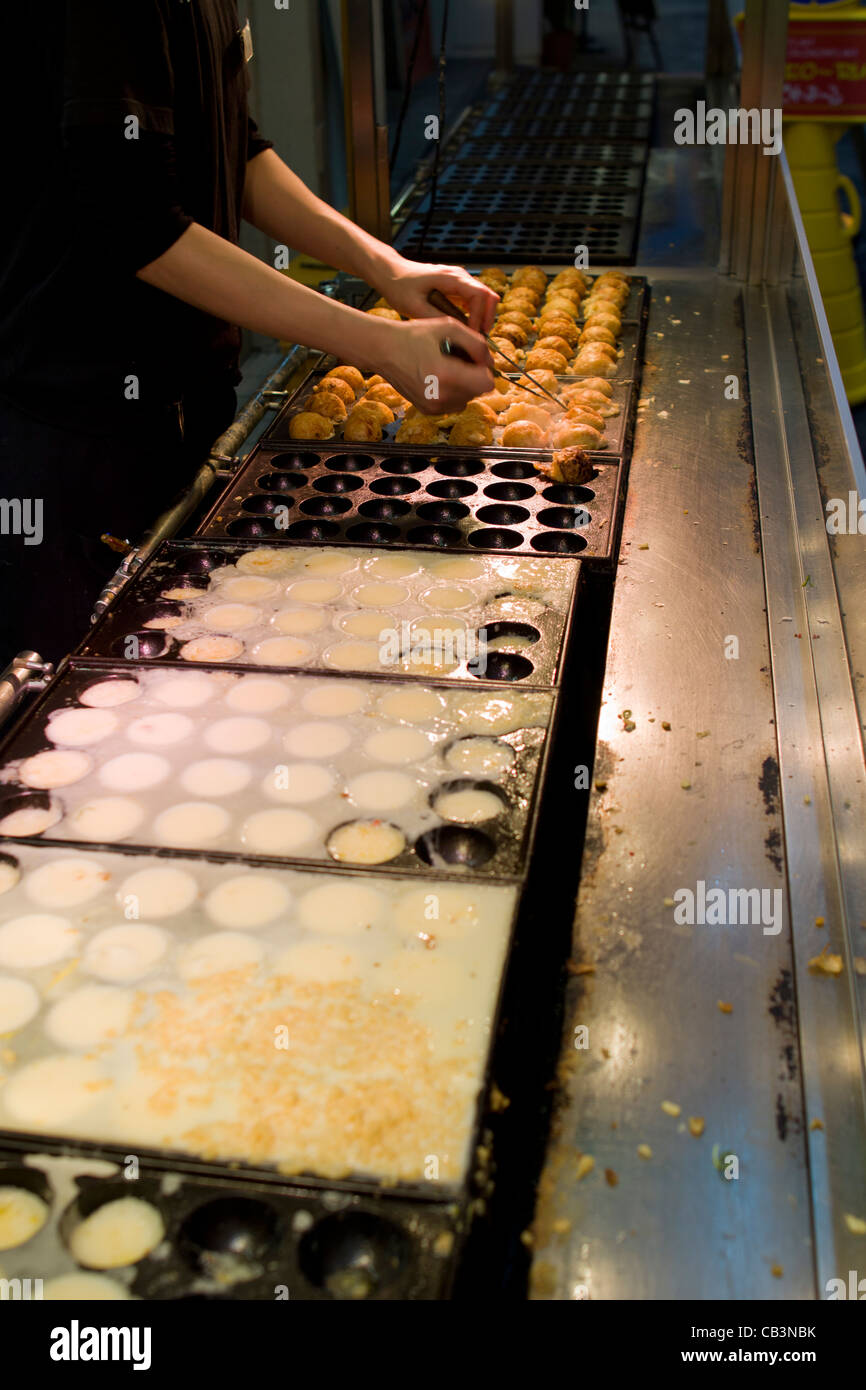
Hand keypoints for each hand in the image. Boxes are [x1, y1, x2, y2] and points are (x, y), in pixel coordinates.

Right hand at [375, 316, 494, 413]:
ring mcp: (433, 406)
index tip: (474, 358)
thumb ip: (476, 343)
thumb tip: (490, 362)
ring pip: (467, 399)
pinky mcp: (428, 411)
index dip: (485, 369)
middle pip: (478, 392)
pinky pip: (453, 404)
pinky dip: (452, 392)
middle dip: (474, 376)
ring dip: (464, 385)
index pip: (487, 384)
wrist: (383, 350)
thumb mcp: (449, 327)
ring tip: (447, 367)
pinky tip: (438, 377)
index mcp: (445, 375)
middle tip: (458, 359)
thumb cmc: (414, 335)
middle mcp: (440, 396)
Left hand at [378, 256, 498, 333]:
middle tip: (478, 338)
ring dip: (483, 317)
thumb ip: (435, 318)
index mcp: (450, 278)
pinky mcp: (456, 287)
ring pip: (485, 298)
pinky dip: (475, 315)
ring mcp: (459, 281)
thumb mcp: (413, 306)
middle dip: (487, 318)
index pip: (479, 295)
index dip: (479, 317)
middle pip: (488, 295)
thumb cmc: (399, 286)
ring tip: (473, 336)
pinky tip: (465, 329)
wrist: (392, 273)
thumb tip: (455, 332)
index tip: (471, 334)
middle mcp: (459, 276)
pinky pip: (474, 301)